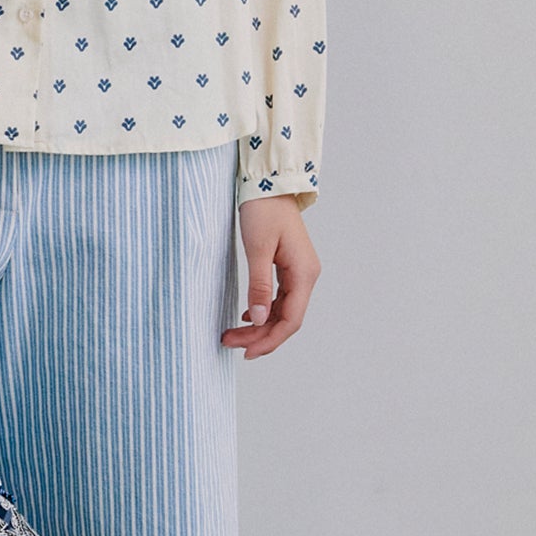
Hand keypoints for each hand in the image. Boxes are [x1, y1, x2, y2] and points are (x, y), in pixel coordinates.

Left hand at [222, 195, 318, 357]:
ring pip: (282, 310)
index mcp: (304, 274)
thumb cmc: (263, 210)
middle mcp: (306, 276)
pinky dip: (264, 311)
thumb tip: (260, 320)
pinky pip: (280, 298)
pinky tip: (248, 316)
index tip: (246, 352)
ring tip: (233, 334)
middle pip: (286, 319)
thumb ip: (259, 286)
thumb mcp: (257, 249)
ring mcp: (299, 272)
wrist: (269, 183)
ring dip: (260, 326)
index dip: (269, 341)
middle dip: (260, 336)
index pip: (290, 320)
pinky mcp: (289, 266)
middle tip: (229, 343)